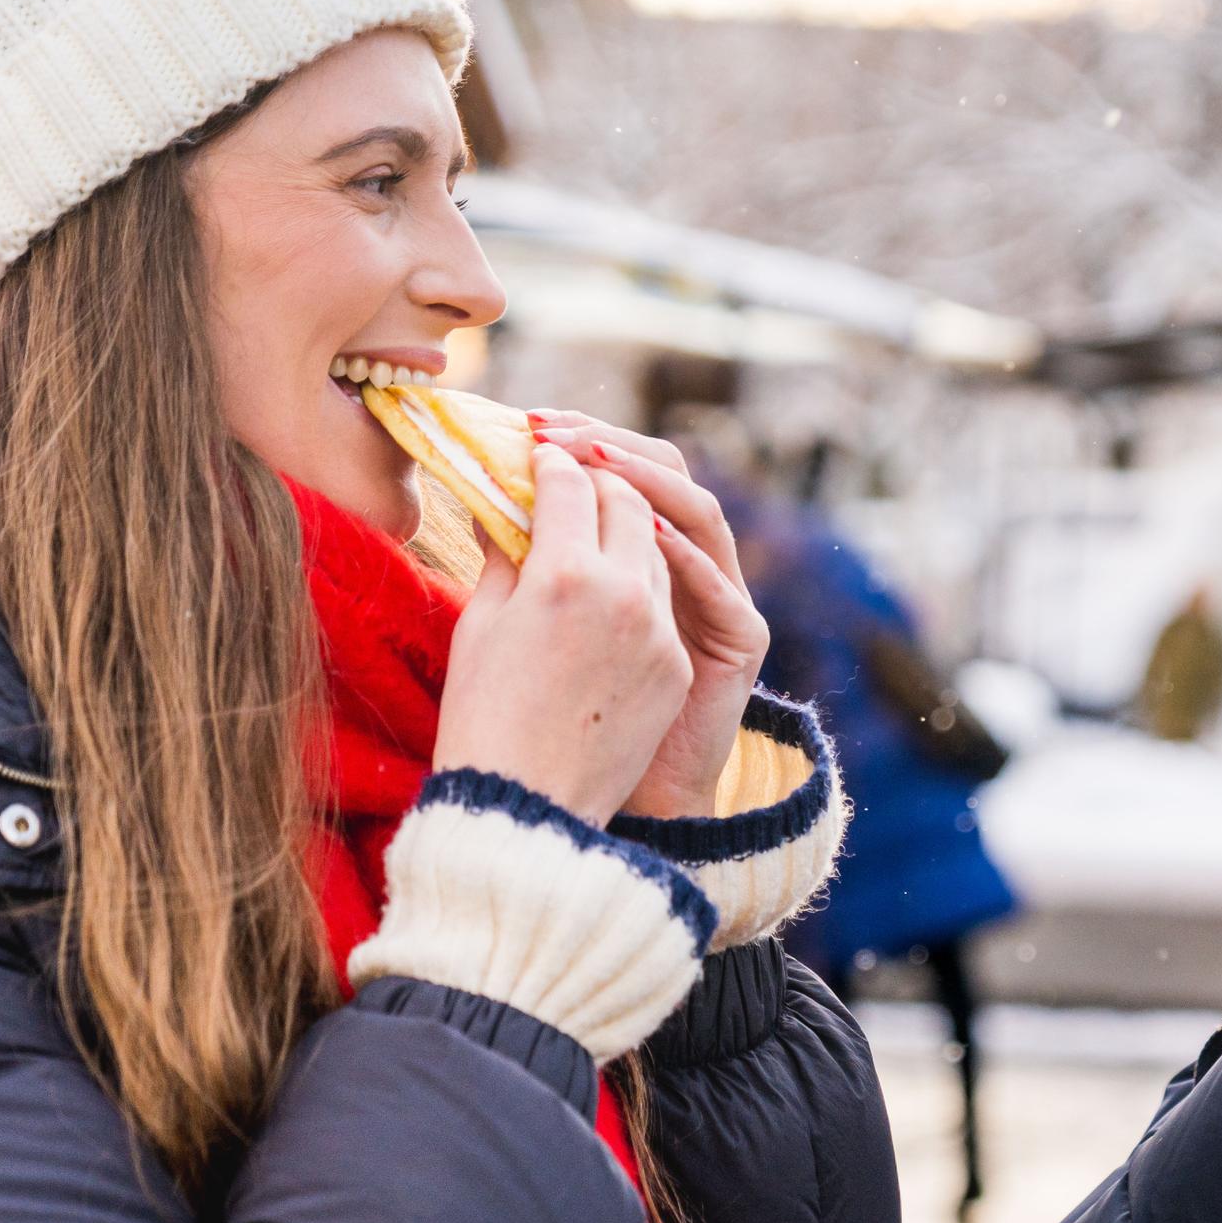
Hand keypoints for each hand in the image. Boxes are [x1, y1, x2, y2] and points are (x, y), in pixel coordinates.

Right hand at [435, 441, 691, 822]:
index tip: (537, 456)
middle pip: (627, 500)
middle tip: (572, 478)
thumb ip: (504, 555)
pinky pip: (666, 602)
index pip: (569, 483)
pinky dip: (639, 584)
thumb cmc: (482, 717)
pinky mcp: (677, 667)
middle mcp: (623, 593)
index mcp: (562, 575)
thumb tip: (506, 508)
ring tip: (589, 534)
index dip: (551, 462)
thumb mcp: (481, 625)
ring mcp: (659, 631)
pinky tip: (608, 593)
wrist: (527, 808)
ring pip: (656, 546)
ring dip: (625, 530)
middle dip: (599, 480)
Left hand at [528, 413, 769, 819]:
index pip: (618, 473)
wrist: (590, 797)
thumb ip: (517, 560)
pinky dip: (685, 552)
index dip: (577, 443)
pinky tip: (645, 530)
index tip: (524, 425)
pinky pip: (719, 583)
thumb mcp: (525, 620)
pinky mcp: (739, 641)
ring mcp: (715, 601)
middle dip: (608, 446)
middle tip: (550, 430)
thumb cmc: (552, 714)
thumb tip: (482, 494)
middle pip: (663, 477)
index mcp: (634, 557)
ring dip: (646, 479)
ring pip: (697, 513)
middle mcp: (680, 569)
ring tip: (592, 458)